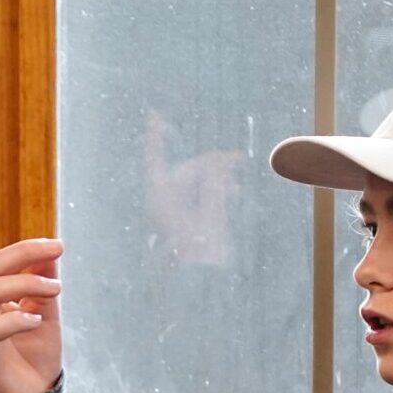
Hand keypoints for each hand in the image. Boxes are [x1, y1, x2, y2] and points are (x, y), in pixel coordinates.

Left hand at [141, 112, 243, 267]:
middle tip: (238, 159)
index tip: (154, 112)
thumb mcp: (209, 211)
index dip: (155, 135)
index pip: (155, 157)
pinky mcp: (182, 219)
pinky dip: (214, 192)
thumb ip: (214, 184)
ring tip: (236, 188)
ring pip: (195, 182)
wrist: (198, 279)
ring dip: (217, 180)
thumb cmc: (199, 249)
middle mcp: (162, 199)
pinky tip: (231, 194)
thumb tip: (219, 164)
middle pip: (188, 169)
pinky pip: (198, 196)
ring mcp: (171, 210)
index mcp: (159, 195)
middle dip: (213, 164)